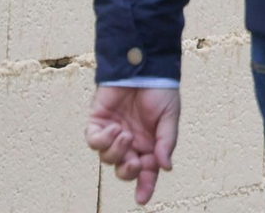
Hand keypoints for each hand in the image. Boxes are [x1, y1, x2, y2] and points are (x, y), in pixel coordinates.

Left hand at [86, 85, 179, 205]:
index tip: (142, 199)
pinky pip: (94, 141)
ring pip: (107, 158)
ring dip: (116, 151)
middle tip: (135, 162)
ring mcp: (113, 134)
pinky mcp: (98, 123)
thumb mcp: (170, 117)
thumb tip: (165, 167)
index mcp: (149, 144)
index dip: (145, 186)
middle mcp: (130, 143)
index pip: (146, 172)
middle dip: (128, 171)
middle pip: (124, 170)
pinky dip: (102, 140)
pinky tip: (114, 128)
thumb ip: (166, 142)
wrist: (144, 66)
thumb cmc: (160, 90)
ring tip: (125, 134)